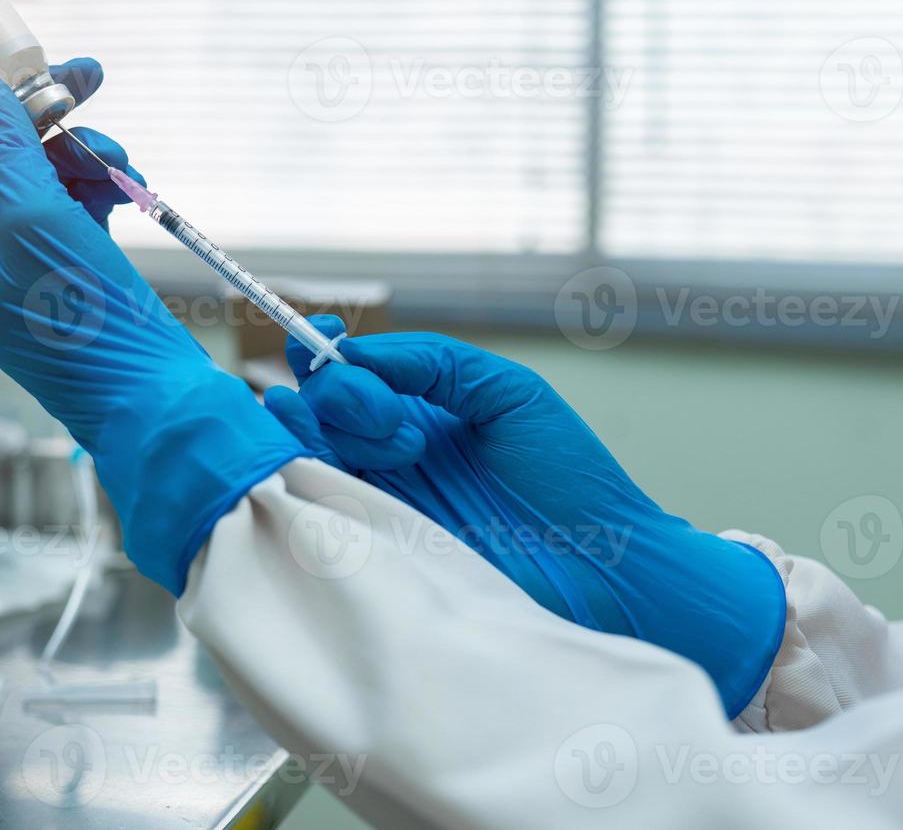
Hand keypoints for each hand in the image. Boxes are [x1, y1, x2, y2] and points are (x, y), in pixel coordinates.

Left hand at [0, 14, 302, 592]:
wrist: (155, 399)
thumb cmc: (90, 327)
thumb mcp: (40, 226)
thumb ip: (9, 150)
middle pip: (0, 152)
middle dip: (47, 116)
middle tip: (86, 71)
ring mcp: (19, 261)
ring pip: (46, 172)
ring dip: (86, 156)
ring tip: (123, 165)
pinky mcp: (64, 266)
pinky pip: (73, 201)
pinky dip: (102, 187)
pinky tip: (130, 190)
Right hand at [265, 317, 785, 716]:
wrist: (599, 564)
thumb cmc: (569, 478)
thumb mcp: (508, 393)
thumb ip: (433, 361)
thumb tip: (355, 351)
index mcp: (417, 408)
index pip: (342, 368)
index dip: (319, 347)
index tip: (325, 339)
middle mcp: (386, 452)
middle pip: (312, 402)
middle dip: (338, 393)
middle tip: (396, 421)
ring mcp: (377, 499)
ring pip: (303, 449)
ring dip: (336, 431)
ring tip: (405, 453)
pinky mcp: (373, 548)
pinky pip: (313, 506)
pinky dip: (309, 475)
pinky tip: (347, 471)